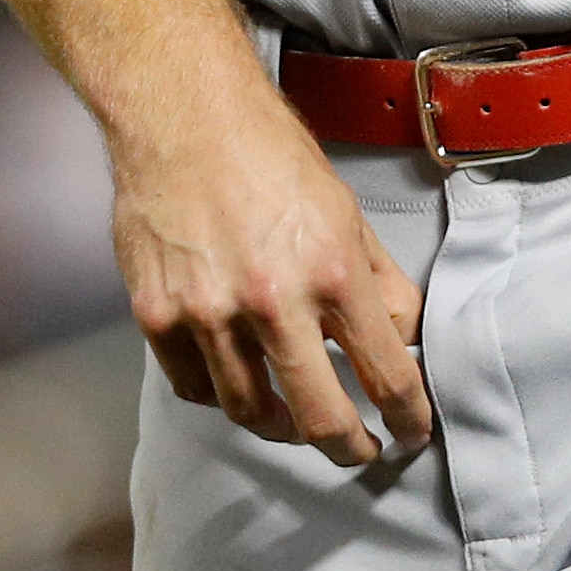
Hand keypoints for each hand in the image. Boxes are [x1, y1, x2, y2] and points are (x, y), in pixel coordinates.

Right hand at [111, 101, 433, 466]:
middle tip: (360, 452)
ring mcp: (209, 314)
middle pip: (319, 415)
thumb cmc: (268, 155)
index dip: (408, 416)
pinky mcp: (158, 316)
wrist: (184, 118)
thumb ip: (379, 280)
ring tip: (297, 422)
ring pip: (250, 410)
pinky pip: (194, 386)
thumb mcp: (348, 212)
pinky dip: (222, 395)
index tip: (412, 433)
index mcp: (333, 271)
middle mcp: (272, 301)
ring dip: (282, 426)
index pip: (386, 372)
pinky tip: (239, 385)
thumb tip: (405, 335)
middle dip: (348, 447)